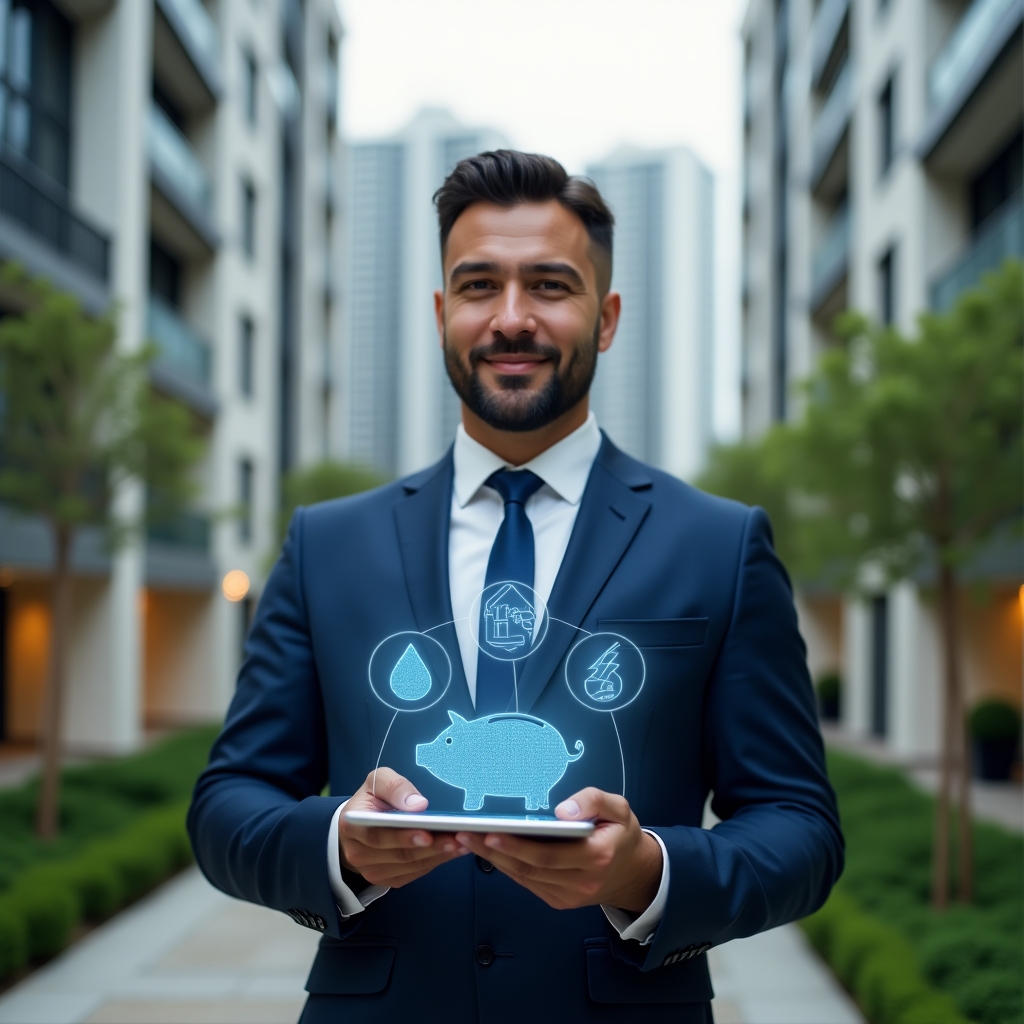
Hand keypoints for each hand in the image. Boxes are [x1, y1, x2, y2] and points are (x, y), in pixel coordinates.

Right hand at [338, 768, 468, 887]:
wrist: (359, 825)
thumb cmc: (371, 800)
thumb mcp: (377, 781)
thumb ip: (394, 787)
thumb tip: (417, 805)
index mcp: (352, 826)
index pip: (377, 836)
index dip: (403, 836)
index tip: (428, 833)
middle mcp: (359, 854)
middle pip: (399, 854)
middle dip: (431, 847)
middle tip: (457, 838)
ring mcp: (373, 871)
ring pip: (410, 866)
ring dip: (439, 855)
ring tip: (463, 843)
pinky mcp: (389, 879)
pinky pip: (416, 872)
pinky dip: (437, 861)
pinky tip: (454, 850)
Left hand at [455, 787, 661, 912]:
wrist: (634, 872)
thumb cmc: (620, 833)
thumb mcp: (618, 808)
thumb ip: (593, 801)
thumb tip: (562, 811)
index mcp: (596, 856)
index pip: (548, 853)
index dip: (516, 845)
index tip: (489, 832)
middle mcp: (581, 881)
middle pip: (529, 867)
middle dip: (493, 850)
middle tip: (464, 834)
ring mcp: (569, 895)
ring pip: (525, 877)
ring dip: (494, 859)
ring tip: (467, 840)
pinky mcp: (559, 900)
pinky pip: (528, 883)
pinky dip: (507, 867)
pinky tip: (489, 851)